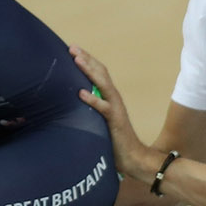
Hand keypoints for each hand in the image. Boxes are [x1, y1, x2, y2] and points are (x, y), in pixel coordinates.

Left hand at [69, 45, 158, 177]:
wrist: (133, 158)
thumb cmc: (114, 142)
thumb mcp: (99, 121)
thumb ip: (91, 110)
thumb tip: (73, 103)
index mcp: (110, 97)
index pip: (98, 73)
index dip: (87, 60)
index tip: (72, 50)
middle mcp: (114, 99)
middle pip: (101, 73)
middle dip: (86, 58)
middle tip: (72, 48)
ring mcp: (115, 108)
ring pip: (103, 84)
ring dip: (89, 71)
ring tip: (76, 60)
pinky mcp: (115, 121)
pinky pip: (103, 108)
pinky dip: (92, 100)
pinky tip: (81, 93)